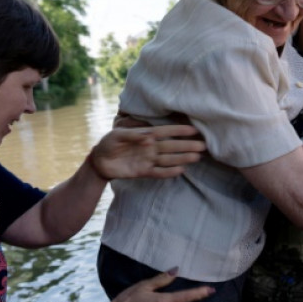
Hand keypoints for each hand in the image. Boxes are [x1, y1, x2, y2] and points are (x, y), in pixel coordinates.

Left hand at [90, 124, 205, 179]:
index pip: (165, 131)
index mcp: (145, 134)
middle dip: (187, 145)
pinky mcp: (143, 171)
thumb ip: (133, 135)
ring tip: (197, 157)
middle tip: (203, 145)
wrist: (99, 162)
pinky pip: (159, 172)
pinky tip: (181, 170)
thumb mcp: (117, 135)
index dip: (179, 130)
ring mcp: (148, 159)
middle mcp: (150, 147)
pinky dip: (169, 172)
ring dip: (183, 158)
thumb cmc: (108, 143)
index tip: (194, 129)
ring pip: (169, 159)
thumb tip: (148, 137)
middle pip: (172, 146)